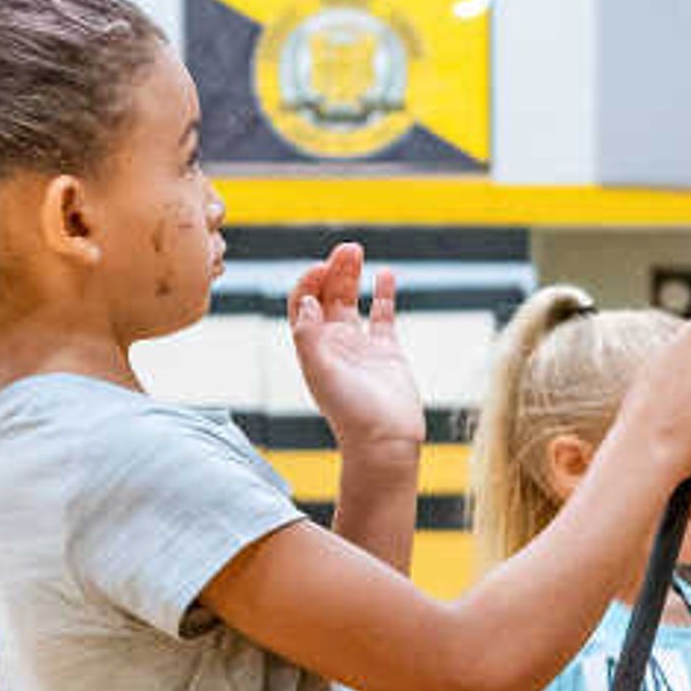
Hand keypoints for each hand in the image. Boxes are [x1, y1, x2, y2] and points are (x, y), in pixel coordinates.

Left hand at [289, 245, 420, 455]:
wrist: (386, 441)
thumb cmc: (351, 413)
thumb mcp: (321, 373)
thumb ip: (309, 336)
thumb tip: (308, 301)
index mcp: (312, 348)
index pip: (303, 304)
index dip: (309, 282)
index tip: (323, 268)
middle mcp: (333, 344)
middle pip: (327, 296)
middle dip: (334, 270)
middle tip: (348, 249)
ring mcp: (360, 347)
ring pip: (351, 300)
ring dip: (352, 275)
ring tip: (358, 251)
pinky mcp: (387, 352)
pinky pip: (382, 316)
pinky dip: (383, 294)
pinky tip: (385, 274)